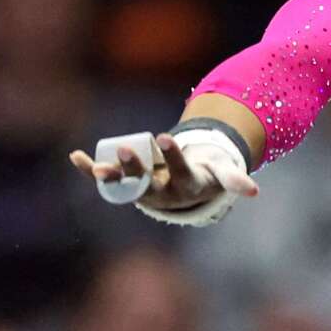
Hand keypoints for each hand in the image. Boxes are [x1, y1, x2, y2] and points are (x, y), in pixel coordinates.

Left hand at [69, 133, 257, 211]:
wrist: (183, 192)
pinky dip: (89, 169)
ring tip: (98, 165)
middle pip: (145, 182)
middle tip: (126, 149)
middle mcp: (159, 193)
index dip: (172, 157)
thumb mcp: (219, 176)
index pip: (178, 173)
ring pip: (122, 184)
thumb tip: (254, 191)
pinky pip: (104, 179)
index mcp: (183, 188)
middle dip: (135, 167)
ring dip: (108, 174)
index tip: (165, 137)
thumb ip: (234, 179)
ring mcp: (139, 190)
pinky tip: (75, 157)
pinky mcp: (125, 186)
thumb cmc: (203, 177)